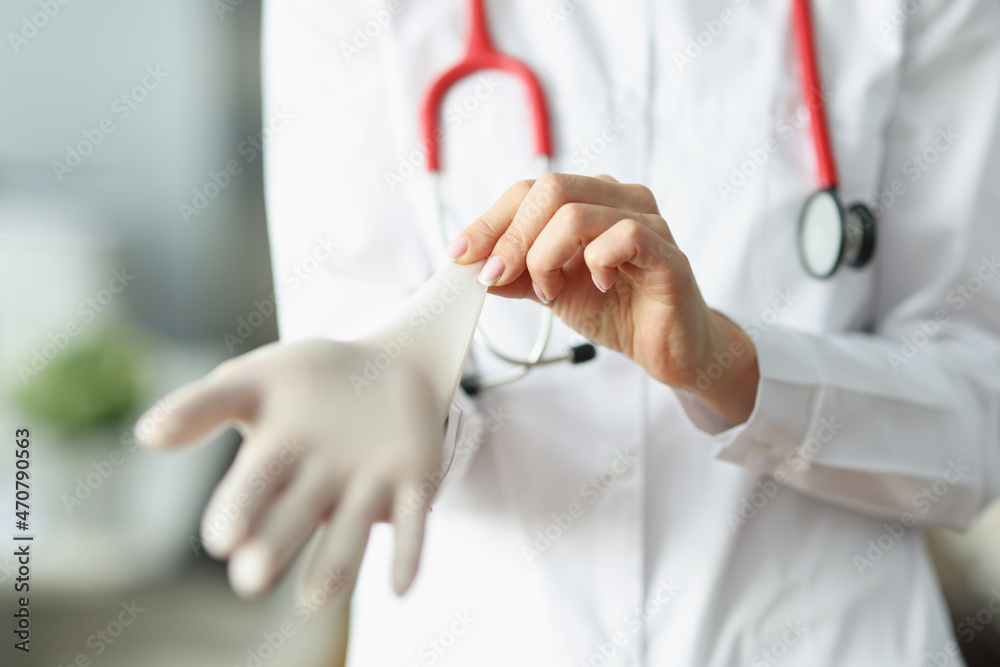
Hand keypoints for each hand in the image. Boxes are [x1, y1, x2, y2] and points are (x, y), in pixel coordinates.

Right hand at [134, 339, 442, 605]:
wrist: (386, 364)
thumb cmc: (308, 379)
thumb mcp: (255, 379)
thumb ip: (204, 404)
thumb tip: (148, 435)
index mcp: (276, 461)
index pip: (252, 489)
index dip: (238, 511)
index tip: (221, 539)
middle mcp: (319, 486)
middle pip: (295, 517)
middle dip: (275, 544)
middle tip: (252, 577)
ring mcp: (368, 488)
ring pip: (351, 532)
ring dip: (336, 564)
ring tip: (316, 598)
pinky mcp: (413, 485)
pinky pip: (413, 524)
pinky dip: (407, 553)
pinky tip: (402, 585)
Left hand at [447, 173, 758, 424]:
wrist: (668, 349)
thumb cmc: (618, 310)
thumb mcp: (553, 291)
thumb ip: (517, 275)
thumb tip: (472, 266)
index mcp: (590, 199)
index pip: (530, 190)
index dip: (490, 220)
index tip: (460, 255)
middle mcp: (619, 199)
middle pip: (550, 188)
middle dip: (512, 238)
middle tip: (497, 278)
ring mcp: (648, 222)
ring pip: (577, 213)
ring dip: (546, 257)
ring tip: (550, 292)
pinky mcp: (668, 254)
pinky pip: (624, 237)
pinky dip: (595, 262)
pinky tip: (597, 286)